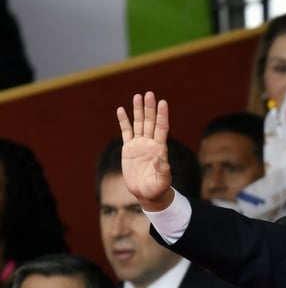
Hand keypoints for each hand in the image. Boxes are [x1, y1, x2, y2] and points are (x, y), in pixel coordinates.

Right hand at [115, 91, 174, 210]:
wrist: (146, 193)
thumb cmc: (157, 189)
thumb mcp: (162, 181)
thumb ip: (163, 170)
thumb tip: (161, 159)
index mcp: (160, 149)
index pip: (161, 128)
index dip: (162, 115)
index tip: (163, 102)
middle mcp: (150, 143)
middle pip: (150, 122)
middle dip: (149, 108)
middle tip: (149, 94)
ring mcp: (139, 144)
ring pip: (138, 124)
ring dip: (138, 110)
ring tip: (137, 96)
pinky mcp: (129, 148)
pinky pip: (126, 131)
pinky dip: (123, 121)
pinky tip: (121, 110)